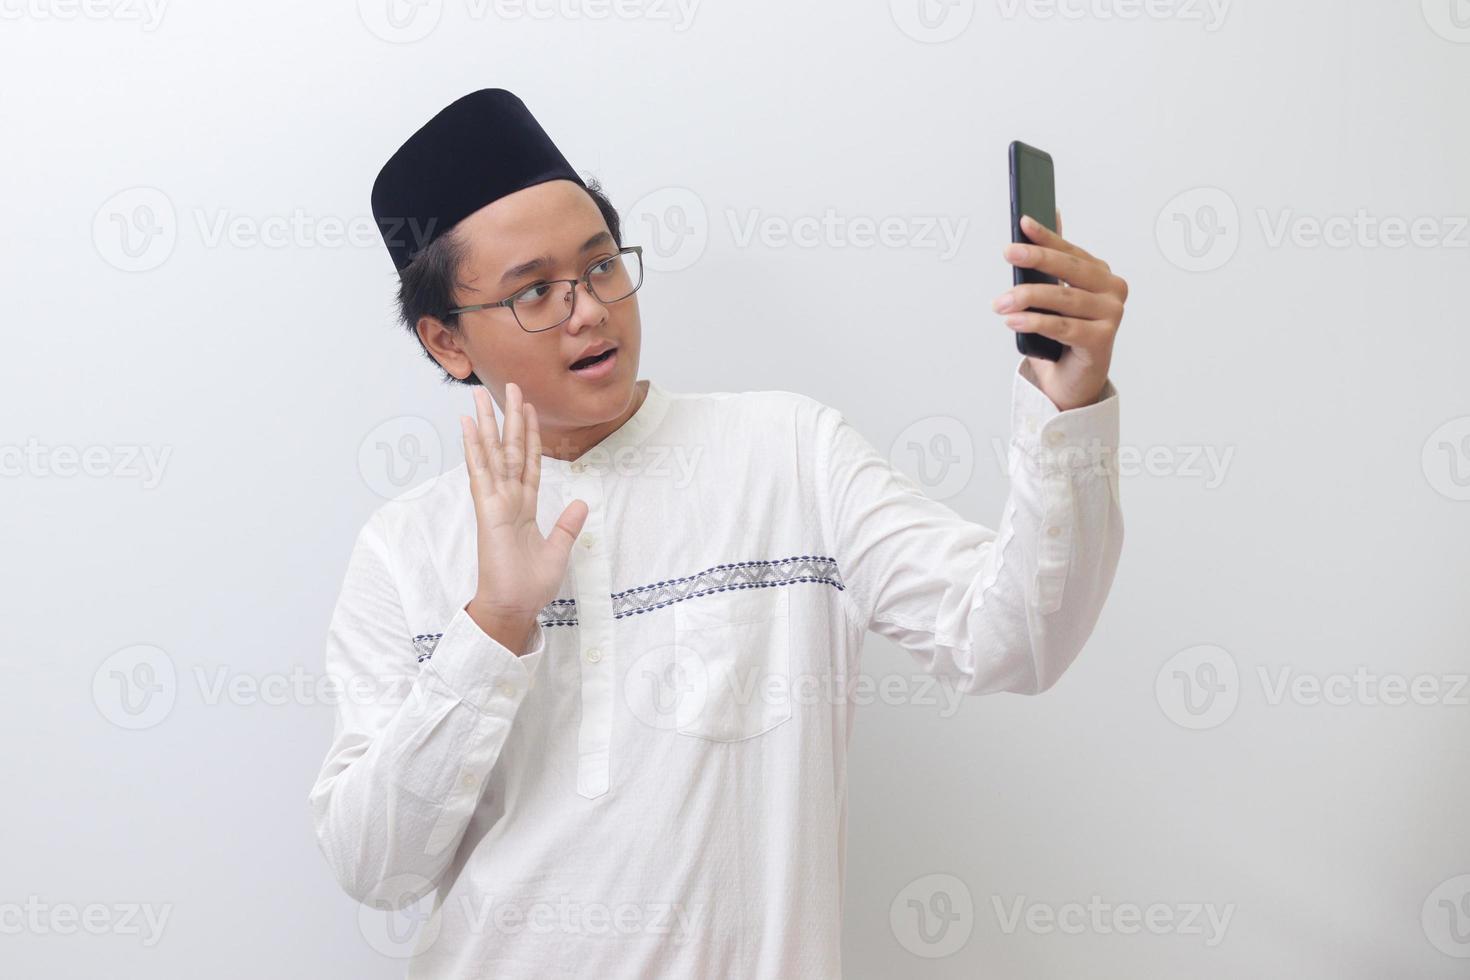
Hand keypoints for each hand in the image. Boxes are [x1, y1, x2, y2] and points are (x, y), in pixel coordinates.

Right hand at [459, 382, 587, 652]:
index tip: (529, 409)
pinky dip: (475, 448)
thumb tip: (582, 502)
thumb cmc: (530, 585)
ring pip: (494, 454)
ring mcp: (495, 502)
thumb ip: (568, 525)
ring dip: (489, 423)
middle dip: (509, 418)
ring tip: (481, 395)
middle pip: (510, 450)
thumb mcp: (559, 551)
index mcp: (525, 507)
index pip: (529, 462)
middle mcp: (508, 499)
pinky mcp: (487, 510)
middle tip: (507, 386)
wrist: (514, 607)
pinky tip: (469, 426)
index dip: (531, 435)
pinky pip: (481, 473)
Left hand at [994, 211, 1126, 411]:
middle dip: (1038, 258)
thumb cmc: (1062, 336)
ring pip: (1065, 299)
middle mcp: (1112, 291)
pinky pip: (1064, 327)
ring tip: (1001, 301)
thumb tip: (1047, 215)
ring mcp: (1111, 316)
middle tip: (1009, 252)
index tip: (1024, 222)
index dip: (1047, 237)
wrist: (1072, 380)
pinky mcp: (1102, 341)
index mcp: (1101, 275)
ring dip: (1029, 297)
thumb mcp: (1054, 296)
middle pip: (1071, 270)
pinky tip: (1013, 321)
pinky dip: (1036, 323)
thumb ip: (1053, 262)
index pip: (1070, 251)